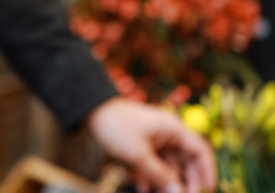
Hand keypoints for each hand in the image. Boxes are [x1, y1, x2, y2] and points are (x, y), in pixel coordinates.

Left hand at [86, 97, 215, 192]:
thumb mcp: (137, 154)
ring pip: (168, 165)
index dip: (207, 170)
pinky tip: (143, 189)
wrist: (90, 112)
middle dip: (184, 181)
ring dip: (164, 182)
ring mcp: (155, 139)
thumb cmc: (115, 127)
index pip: (200, 150)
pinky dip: (150, 177)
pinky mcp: (143, 145)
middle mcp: (168, 133)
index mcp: (173, 129)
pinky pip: (153, 164)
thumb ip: (159, 175)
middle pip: (186, 161)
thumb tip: (179, 192)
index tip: (207, 189)